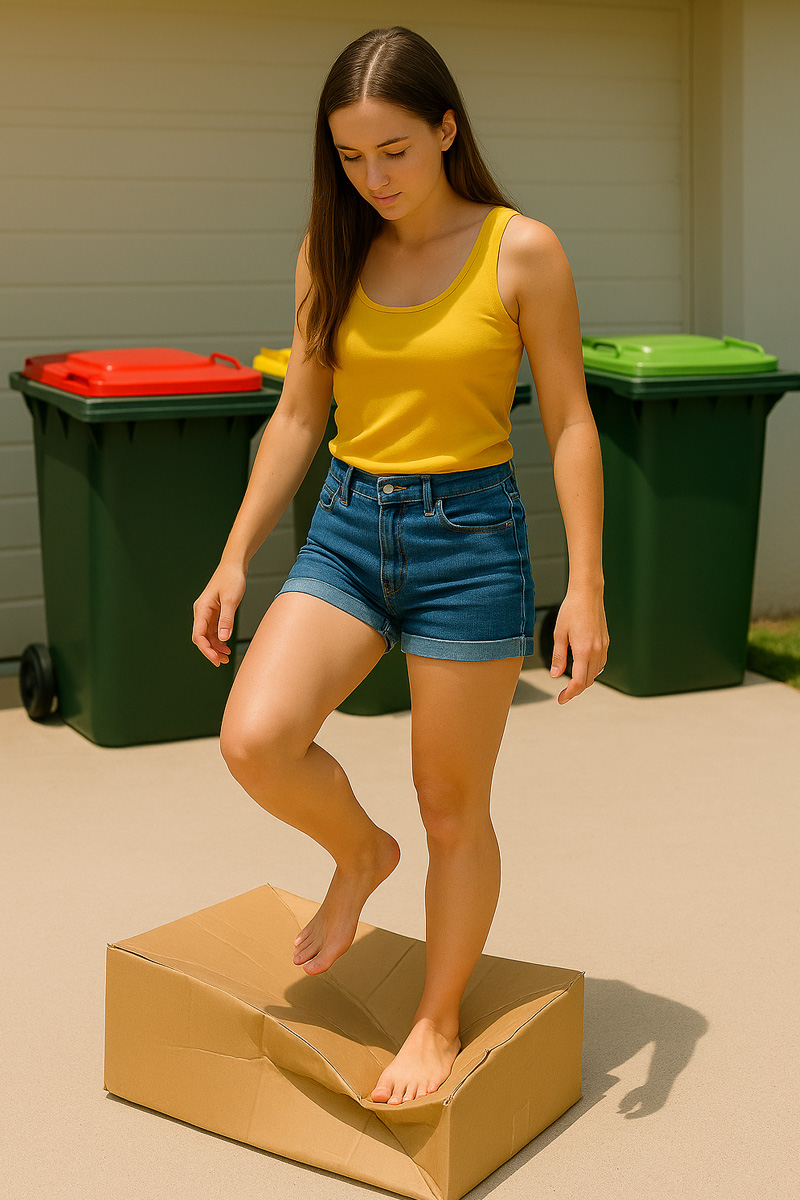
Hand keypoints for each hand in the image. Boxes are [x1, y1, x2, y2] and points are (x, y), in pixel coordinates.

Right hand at [192, 562, 247, 665]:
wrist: (234, 566)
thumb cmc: (231, 578)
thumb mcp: (231, 599)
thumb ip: (226, 619)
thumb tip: (223, 638)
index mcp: (202, 609)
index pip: (198, 635)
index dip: (206, 650)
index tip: (216, 659)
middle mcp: (202, 612)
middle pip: (201, 638)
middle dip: (210, 651)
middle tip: (222, 662)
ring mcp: (208, 612)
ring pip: (207, 635)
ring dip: (215, 647)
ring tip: (226, 657)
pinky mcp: (215, 612)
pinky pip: (213, 630)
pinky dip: (219, 639)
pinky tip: (226, 646)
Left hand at [549, 586, 608, 703]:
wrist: (588, 594)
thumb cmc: (571, 611)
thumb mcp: (559, 634)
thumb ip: (558, 657)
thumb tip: (555, 675)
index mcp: (583, 651)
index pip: (578, 681)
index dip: (569, 694)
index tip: (561, 699)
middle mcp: (596, 651)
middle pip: (588, 681)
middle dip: (575, 690)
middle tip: (563, 694)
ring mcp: (603, 647)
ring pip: (596, 674)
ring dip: (584, 681)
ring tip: (571, 683)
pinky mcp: (605, 642)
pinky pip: (600, 664)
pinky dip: (591, 671)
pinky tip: (582, 668)